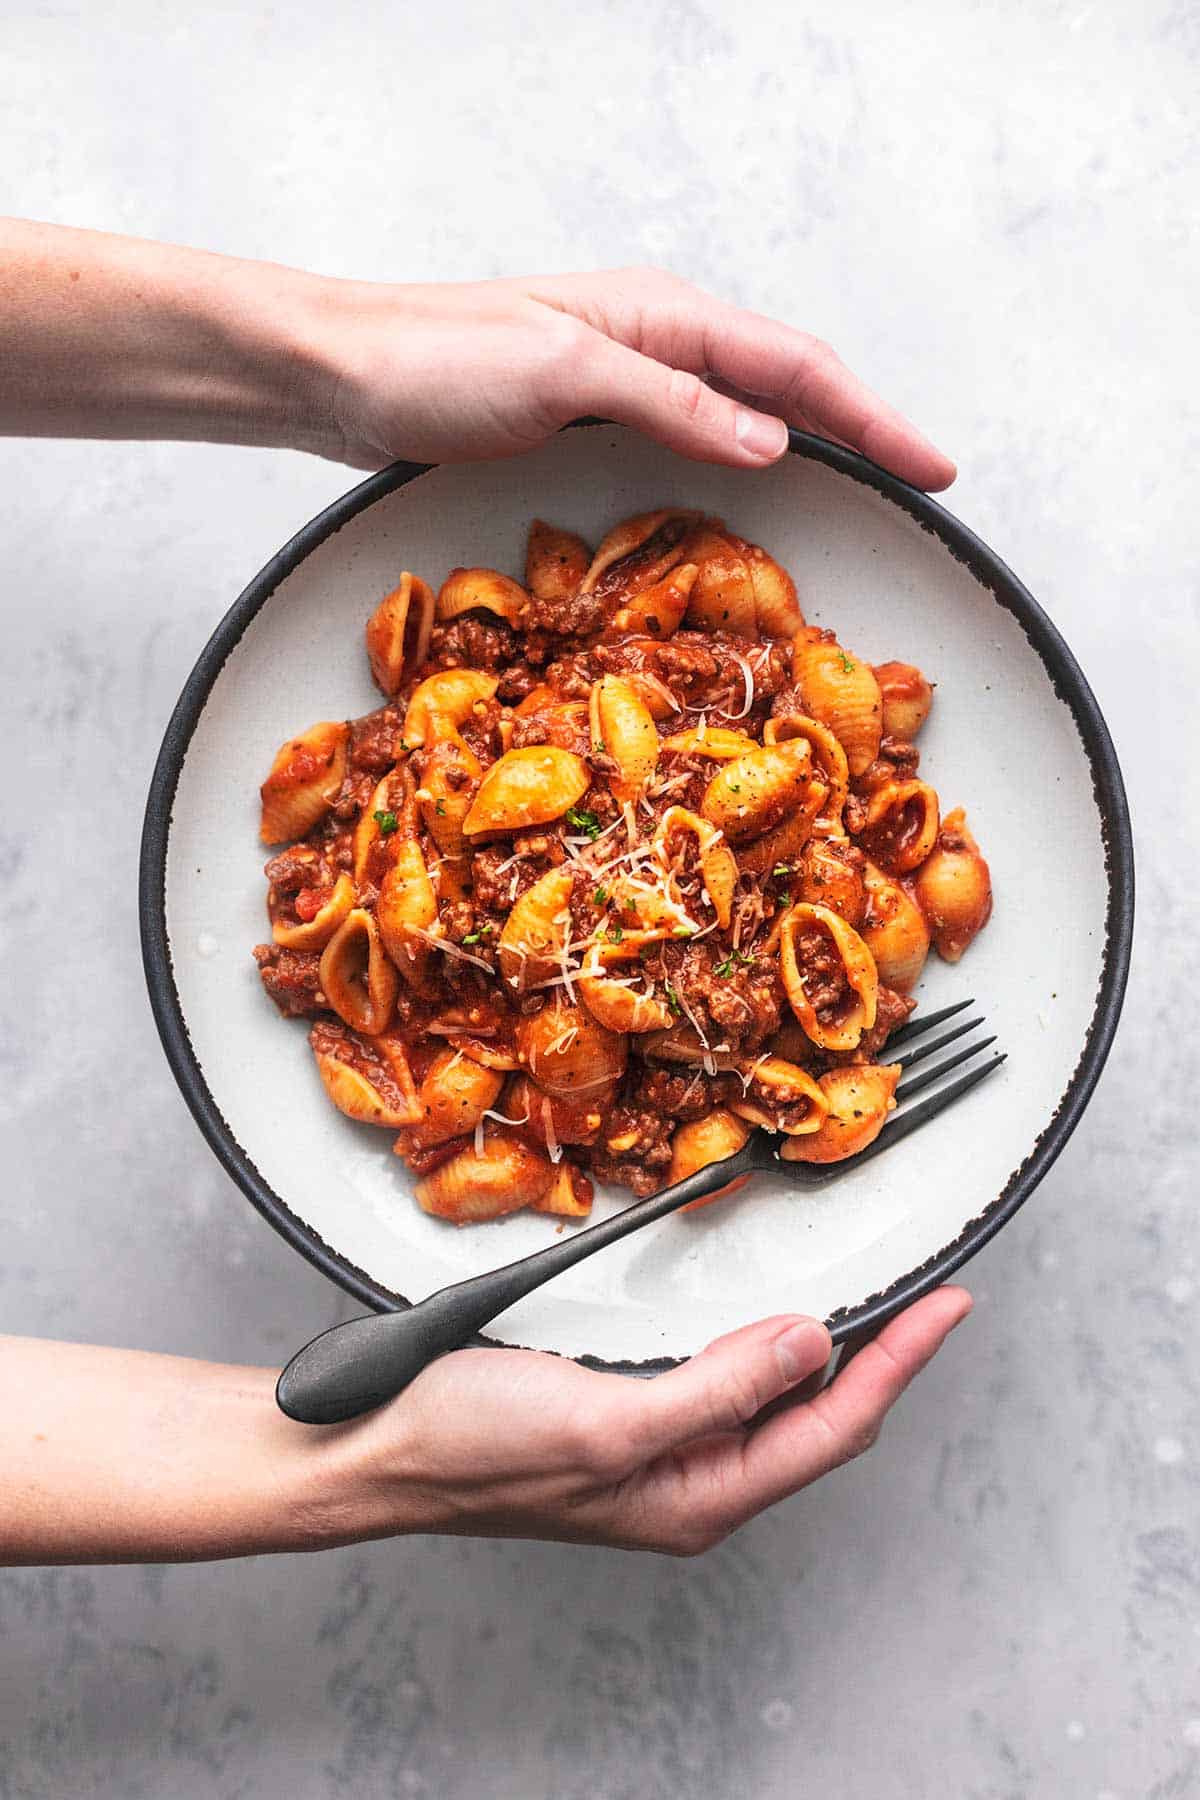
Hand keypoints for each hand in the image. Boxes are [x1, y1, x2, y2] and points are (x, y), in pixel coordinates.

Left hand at [310, 265, 955, 487]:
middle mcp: (655, 342)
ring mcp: (625, 378)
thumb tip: (775, 440)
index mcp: (661, 317)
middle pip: (786, 382)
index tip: (933, 465)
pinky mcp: (591, 415)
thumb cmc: (437, 362)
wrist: (343, 373)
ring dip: (813, 441)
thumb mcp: (562, 376)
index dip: (872, 417)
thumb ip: (671, 403)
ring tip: (869, 486)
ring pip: (745, 408)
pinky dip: (745, 457)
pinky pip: (696, 434)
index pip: (796, 367)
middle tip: (923, 482)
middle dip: (862, 426)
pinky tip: (757, 488)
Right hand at [333, 1286, 970, 1553]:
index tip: (950, 1305)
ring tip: (878, 1303)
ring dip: (825, 1348)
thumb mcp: (606, 1420)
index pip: (833, 1426)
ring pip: (773, 1396)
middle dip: (883, 1360)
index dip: (901, 1364)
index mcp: (700, 1494)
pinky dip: (760, 1338)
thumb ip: (716, 1388)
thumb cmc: (472, 1449)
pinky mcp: (626, 1409)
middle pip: (817, 1417)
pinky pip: (722, 1374)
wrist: (375, 1447)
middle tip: (931, 1297)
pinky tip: (766, 1313)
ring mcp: (659, 1445)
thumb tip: (812, 1344)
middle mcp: (691, 1476)